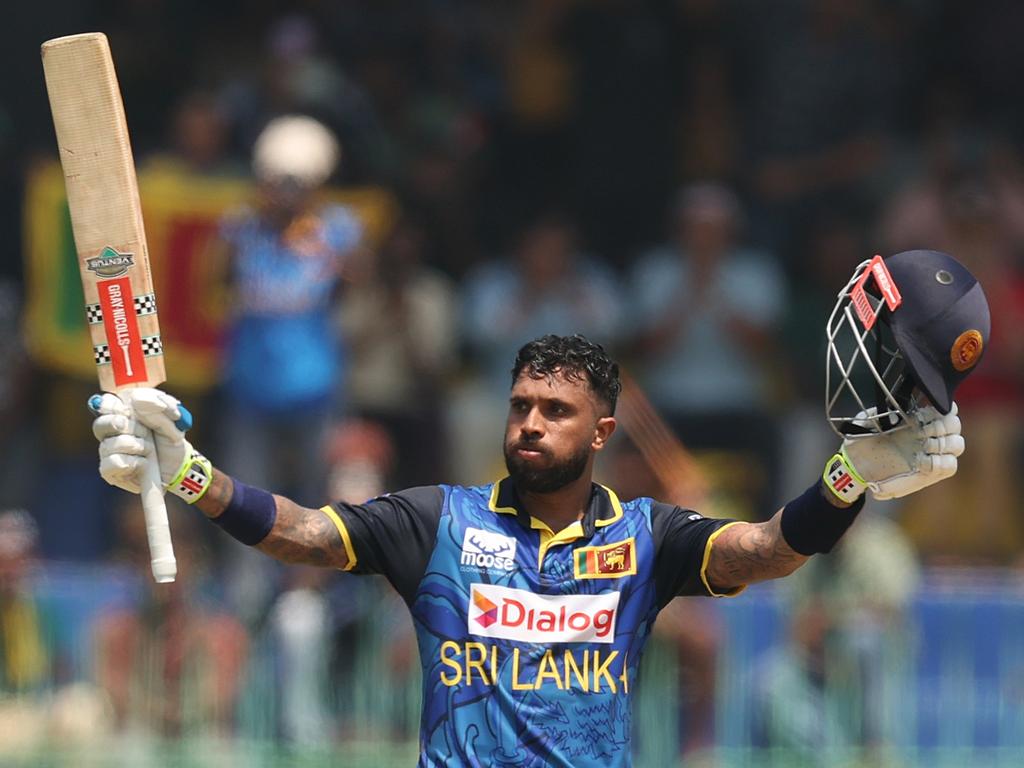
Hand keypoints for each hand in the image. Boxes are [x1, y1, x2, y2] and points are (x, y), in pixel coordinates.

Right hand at [90, 388, 195, 495]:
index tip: (130, 411)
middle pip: (100, 424)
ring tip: (150, 450)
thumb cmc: (170, 439)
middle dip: (128, 427)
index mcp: (123, 413)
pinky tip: (143, 463)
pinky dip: (132, 463)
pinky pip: (110, 464)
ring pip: (109, 445)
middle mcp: (111, 431)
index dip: (115, 406)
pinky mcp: (110, 472)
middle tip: (145, 432)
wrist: (179, 465)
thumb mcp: (173, 417)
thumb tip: (136, 399)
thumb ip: (158, 403)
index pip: (105, 403)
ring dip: (136, 446)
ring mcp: (108, 452)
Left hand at [839, 403, 963, 500]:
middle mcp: (928, 435)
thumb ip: (883, 413)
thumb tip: (897, 413)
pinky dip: (939, 463)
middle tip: (921, 431)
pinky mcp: (929, 472)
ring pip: (956, 445)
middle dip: (942, 427)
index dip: (941, 409)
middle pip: (955, 426)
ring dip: (943, 444)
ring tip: (923, 446)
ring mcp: (931, 453)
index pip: (946, 409)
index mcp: (917, 419)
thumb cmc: (860, 441)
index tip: (922, 414)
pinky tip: (921, 462)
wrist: (854, 466)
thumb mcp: (866, 421)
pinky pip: (949, 466)